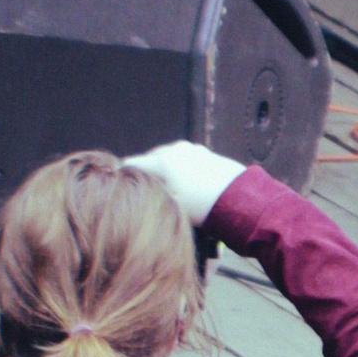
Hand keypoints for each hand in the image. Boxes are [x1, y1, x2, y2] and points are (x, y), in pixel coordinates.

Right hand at [126, 141, 249, 224]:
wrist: (241, 200)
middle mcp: (174, 149)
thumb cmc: (202, 207)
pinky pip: (184, 158)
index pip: (131, 164)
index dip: (122, 175)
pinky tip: (184, 182)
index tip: (117, 184)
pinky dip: (179, 167)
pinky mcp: (205, 152)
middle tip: (142, 188)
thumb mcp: (170, 205)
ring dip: (163, 169)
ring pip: (168, 157)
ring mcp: (191, 149)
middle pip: (149, 158)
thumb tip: (136, 194)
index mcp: (162, 161)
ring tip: (165, 187)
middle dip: (144, 171)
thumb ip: (151, 194)